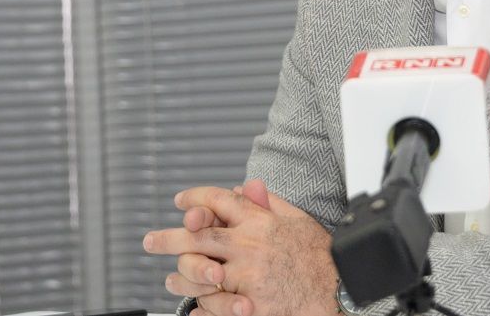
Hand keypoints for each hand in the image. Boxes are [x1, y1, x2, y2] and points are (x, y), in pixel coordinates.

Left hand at [144, 180, 338, 315]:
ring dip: (180, 275)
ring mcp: (248, 276)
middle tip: (150, 241)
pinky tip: (194, 306)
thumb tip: (246, 187)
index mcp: (260, 221)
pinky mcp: (251, 304)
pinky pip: (216, 306)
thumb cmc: (321, 256)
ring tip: (169, 278)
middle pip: (198, 236)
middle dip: (168, 237)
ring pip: (200, 273)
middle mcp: (249, 246)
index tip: (180, 202)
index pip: (219, 200)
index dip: (195, 198)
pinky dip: (201, 307)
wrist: (339, 288)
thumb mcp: (297, 219)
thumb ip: (268, 202)